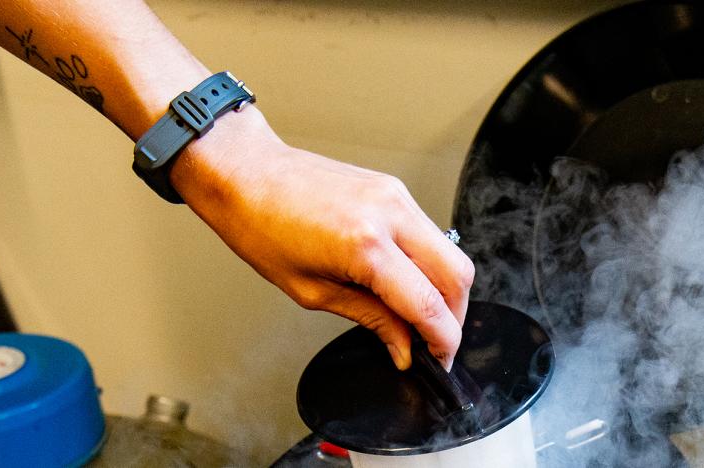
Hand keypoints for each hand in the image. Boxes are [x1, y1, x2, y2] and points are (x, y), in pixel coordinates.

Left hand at [170, 107, 473, 369]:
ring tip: (419, 315)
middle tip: (435, 343)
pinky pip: (430, 233)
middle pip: (458, 276)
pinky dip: (430, 264)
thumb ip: (370, 318)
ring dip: (445, 290)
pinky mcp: (394, 189)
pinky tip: (407, 282)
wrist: (246, 173)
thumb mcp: (312, 291)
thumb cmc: (261, 226)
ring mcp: (396, 197)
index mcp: (366, 245)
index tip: (438, 360)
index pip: (429, 303)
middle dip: (454, 316)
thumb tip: (403, 345)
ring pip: (451, 253)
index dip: (442, 340)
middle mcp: (390, 215)